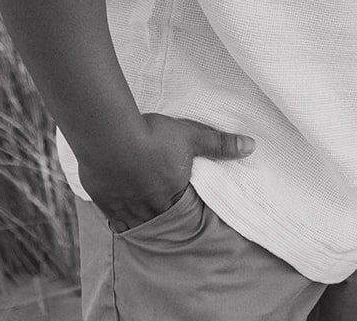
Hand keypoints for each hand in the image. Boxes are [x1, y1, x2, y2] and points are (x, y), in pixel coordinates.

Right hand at [77, 112, 254, 230]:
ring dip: (141, 218)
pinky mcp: (104, 202)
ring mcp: (126, 207)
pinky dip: (118, 216)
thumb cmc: (154, 135)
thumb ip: (220, 145)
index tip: (181, 204)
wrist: (112, 137)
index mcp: (173, 193)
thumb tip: (251, 147)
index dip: (182, 206)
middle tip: (161, 212)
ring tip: (142, 214)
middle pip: (159, 219)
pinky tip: (118, 213)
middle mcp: (150, 206)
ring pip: (136, 222)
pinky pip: (113, 218)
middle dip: (161, 215)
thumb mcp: (192, 135)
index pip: (182, 209)